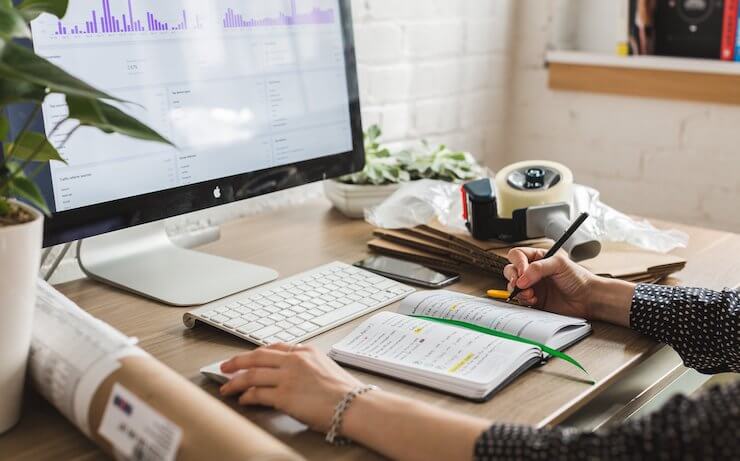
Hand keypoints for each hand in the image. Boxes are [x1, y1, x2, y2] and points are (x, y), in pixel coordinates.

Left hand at [219, 343, 362, 431]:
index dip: (257, 353)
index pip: (274, 348)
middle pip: (257, 357)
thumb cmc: (346, 393)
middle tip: (226, 366)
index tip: (247, 357)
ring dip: (235, 381)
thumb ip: (308, 367)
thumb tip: (293, 377)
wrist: (354, 405)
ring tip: (226, 386)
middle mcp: (295, 360)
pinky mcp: (284, 396)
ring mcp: (288, 377)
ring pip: (252, 374)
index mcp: (306, 352)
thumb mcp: (326, 368)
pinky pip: (257, 394)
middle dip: (237, 361)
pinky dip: (246, 396)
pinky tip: (242, 399)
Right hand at [504, 247, 597, 318]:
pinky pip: (520, 300)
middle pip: (510, 270)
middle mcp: (532, 272)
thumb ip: (538, 268)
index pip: (517, 255)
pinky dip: (524, 300)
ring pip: (512, 286)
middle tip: (520, 283)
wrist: (588, 299)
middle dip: (513, 277)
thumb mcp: (559, 264)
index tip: (523, 271)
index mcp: (538, 258)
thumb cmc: (578, 279)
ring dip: (518, 290)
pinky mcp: (534, 300)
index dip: (517, 263)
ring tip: (531, 293)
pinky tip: (534, 300)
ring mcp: (532, 286)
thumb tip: (521, 278)